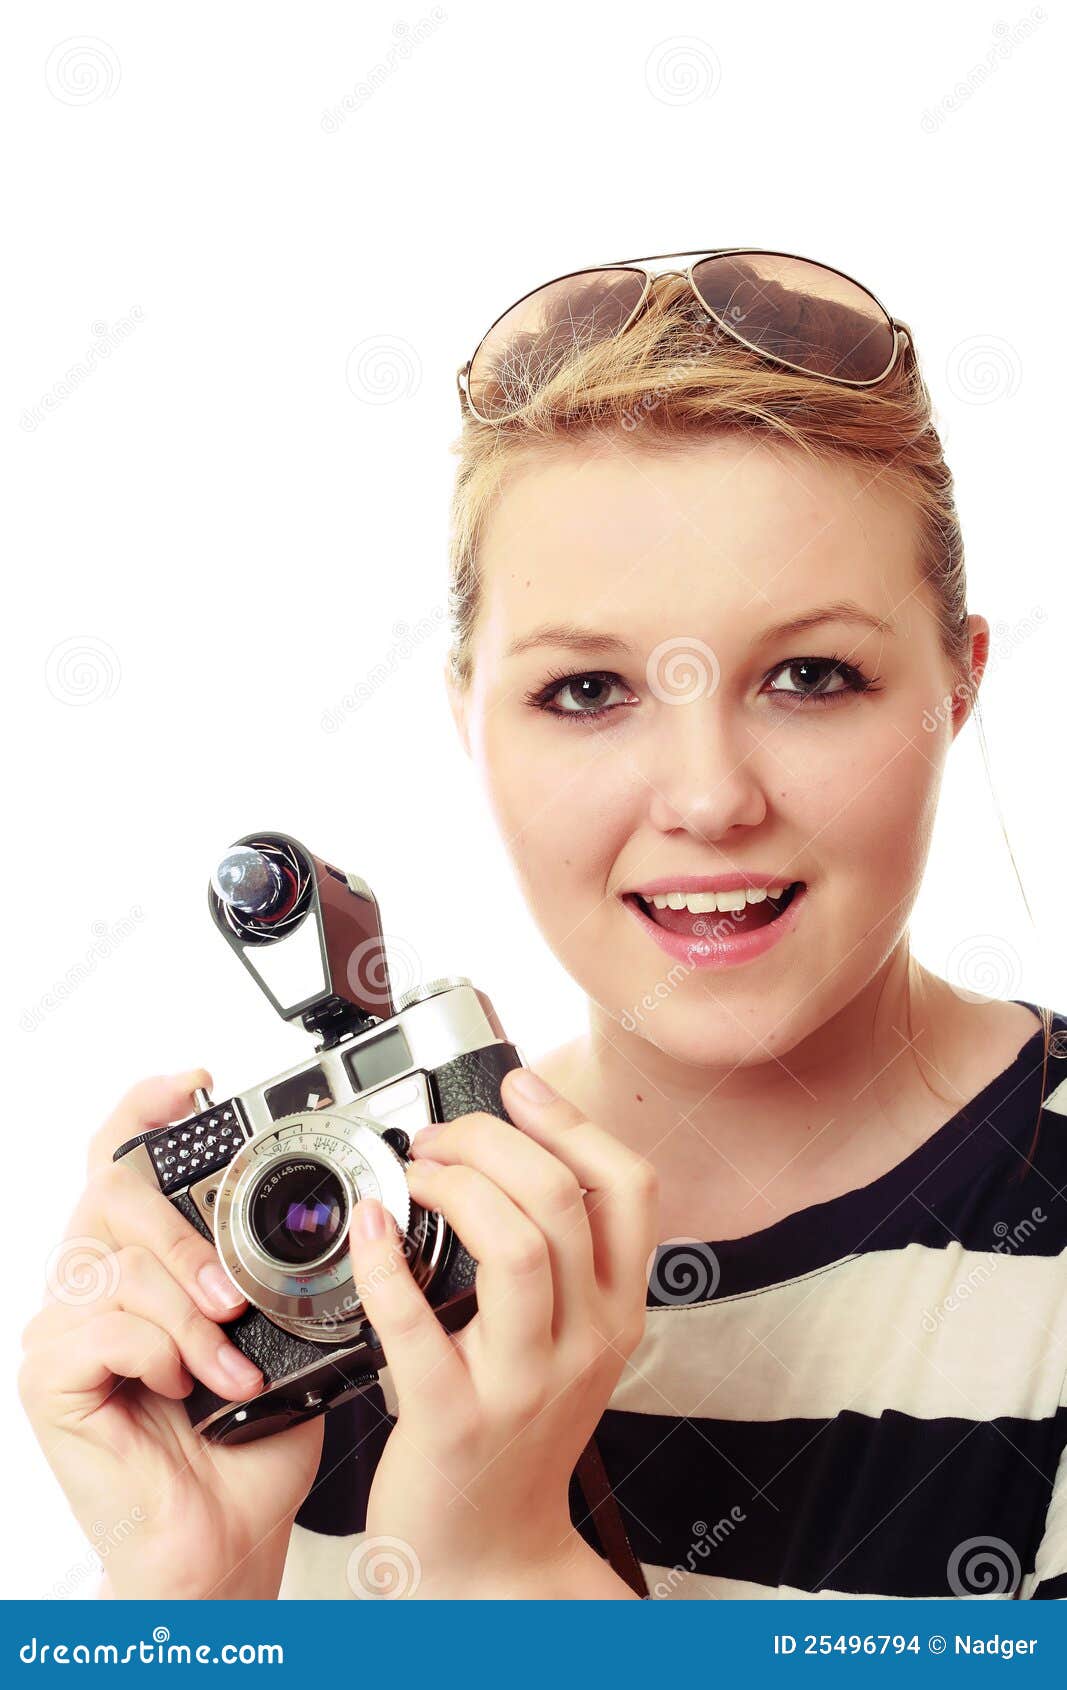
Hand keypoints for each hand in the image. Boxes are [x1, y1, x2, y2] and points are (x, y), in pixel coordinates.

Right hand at [19, 1073, 323, 1599]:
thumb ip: (273, 1269)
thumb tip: (330, 1208)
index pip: (120, 1160)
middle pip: (113, 1193)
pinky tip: (184, 1392)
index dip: (146, 1110)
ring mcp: (62, 1328)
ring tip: (230, 1369)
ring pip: (123, 1266)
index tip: (193, 1084)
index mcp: (142, 1263)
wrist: (226, 1540)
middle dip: (184, 1237)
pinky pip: (108, 1327)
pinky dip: (165, 1356)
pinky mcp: (47, 1376)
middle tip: (231, 1295)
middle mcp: (93, 1284)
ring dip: (194, 1321)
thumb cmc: (247, 1444)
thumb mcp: (278, 1334)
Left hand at [347, 1066, 658, 1598]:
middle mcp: (583, 1342)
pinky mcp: (453, 1418)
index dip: (573, 1120)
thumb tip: (510, 1153)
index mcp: (615, 1312)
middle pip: (561, 1198)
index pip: (631, 1189)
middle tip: (441, 1137)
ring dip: (455, 1185)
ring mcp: (523, 1382)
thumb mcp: (568, 1343)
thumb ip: (557, 1261)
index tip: (519, 1085)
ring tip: (415, 1173)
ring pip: (515, 1246)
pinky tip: (367, 1228)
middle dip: (492, 1139)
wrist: (487, 1553)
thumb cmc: (517, 1434)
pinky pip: (416, 1322)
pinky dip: (384, 1261)